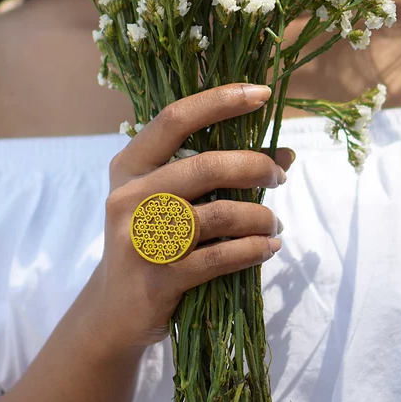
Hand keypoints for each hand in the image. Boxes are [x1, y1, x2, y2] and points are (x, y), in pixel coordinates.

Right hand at [93, 83, 295, 351]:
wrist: (115, 307)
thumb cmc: (150, 241)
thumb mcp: (171, 200)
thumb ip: (218, 173)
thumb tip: (285, 154)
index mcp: (131, 166)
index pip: (176, 119)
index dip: (221, 101)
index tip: (263, 94)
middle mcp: (129, 196)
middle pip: (207, 166)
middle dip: (256, 167)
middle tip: (279, 177)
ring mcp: (140, 239)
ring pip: (219, 214)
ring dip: (260, 217)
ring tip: (275, 224)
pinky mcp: (157, 278)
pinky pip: (219, 258)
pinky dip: (253, 250)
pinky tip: (269, 248)